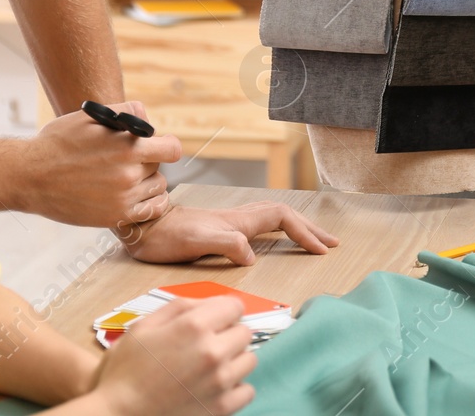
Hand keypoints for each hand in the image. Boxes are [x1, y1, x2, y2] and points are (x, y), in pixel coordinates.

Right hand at [20, 101, 181, 227]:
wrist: (29, 176)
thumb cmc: (59, 143)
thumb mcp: (91, 117)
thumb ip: (126, 112)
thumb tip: (148, 118)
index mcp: (128, 148)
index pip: (172, 149)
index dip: (166, 145)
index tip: (159, 144)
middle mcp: (129, 175)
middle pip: (159, 166)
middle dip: (147, 160)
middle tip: (126, 159)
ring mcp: (123, 199)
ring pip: (157, 187)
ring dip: (147, 181)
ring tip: (126, 176)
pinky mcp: (114, 217)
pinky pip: (151, 210)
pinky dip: (149, 202)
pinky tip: (136, 194)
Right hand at [89, 296, 255, 415]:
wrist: (116, 415)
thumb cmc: (125, 371)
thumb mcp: (143, 327)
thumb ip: (179, 308)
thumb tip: (207, 304)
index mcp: (193, 327)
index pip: (235, 306)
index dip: (224, 311)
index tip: (215, 320)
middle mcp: (212, 352)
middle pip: (245, 333)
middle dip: (229, 335)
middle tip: (208, 346)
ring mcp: (219, 382)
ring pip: (249, 360)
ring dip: (233, 361)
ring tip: (210, 368)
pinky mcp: (221, 408)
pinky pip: (247, 390)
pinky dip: (235, 388)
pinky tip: (215, 388)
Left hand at [117, 200, 340, 265]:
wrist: (142, 226)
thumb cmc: (166, 235)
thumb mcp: (197, 240)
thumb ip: (228, 244)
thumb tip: (253, 257)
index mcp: (239, 221)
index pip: (283, 220)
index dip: (305, 233)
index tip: (323, 250)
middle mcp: (238, 219)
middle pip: (285, 216)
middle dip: (310, 228)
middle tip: (332, 242)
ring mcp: (230, 224)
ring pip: (274, 220)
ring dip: (297, 228)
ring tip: (314, 240)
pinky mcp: (221, 231)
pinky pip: (261, 228)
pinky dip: (279, 232)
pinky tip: (278, 240)